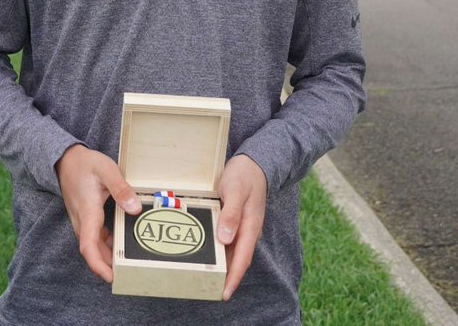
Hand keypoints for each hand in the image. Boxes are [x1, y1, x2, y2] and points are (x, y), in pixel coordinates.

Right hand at [56, 144, 140, 283]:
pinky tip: (120, 243)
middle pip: (94, 251)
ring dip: (108, 256)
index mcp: (88, 212)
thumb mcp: (106, 170)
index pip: (89, 247)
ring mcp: (82, 220)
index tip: (111, 277)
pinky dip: (106, 244)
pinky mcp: (85, 218)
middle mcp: (82, 221)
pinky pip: (94, 237)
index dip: (99, 265)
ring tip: (128, 263)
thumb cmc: (85, 164)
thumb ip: (121, 189)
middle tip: (129, 274)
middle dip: (108, 266)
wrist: (66, 159)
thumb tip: (134, 208)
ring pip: (94, 245)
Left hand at [217, 153, 267, 300]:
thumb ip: (232, 214)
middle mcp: (247, 231)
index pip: (242, 258)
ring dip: (220, 264)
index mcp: (251, 226)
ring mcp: (242, 227)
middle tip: (208, 289)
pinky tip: (206, 253)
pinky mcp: (235, 222)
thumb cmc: (245, 176)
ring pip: (230, 252)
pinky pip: (226, 241)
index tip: (224, 293)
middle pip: (236, 260)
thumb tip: (225, 238)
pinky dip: (217, 249)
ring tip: (204, 277)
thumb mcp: (236, 191)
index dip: (234, 277)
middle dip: (225, 277)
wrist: (253, 163)